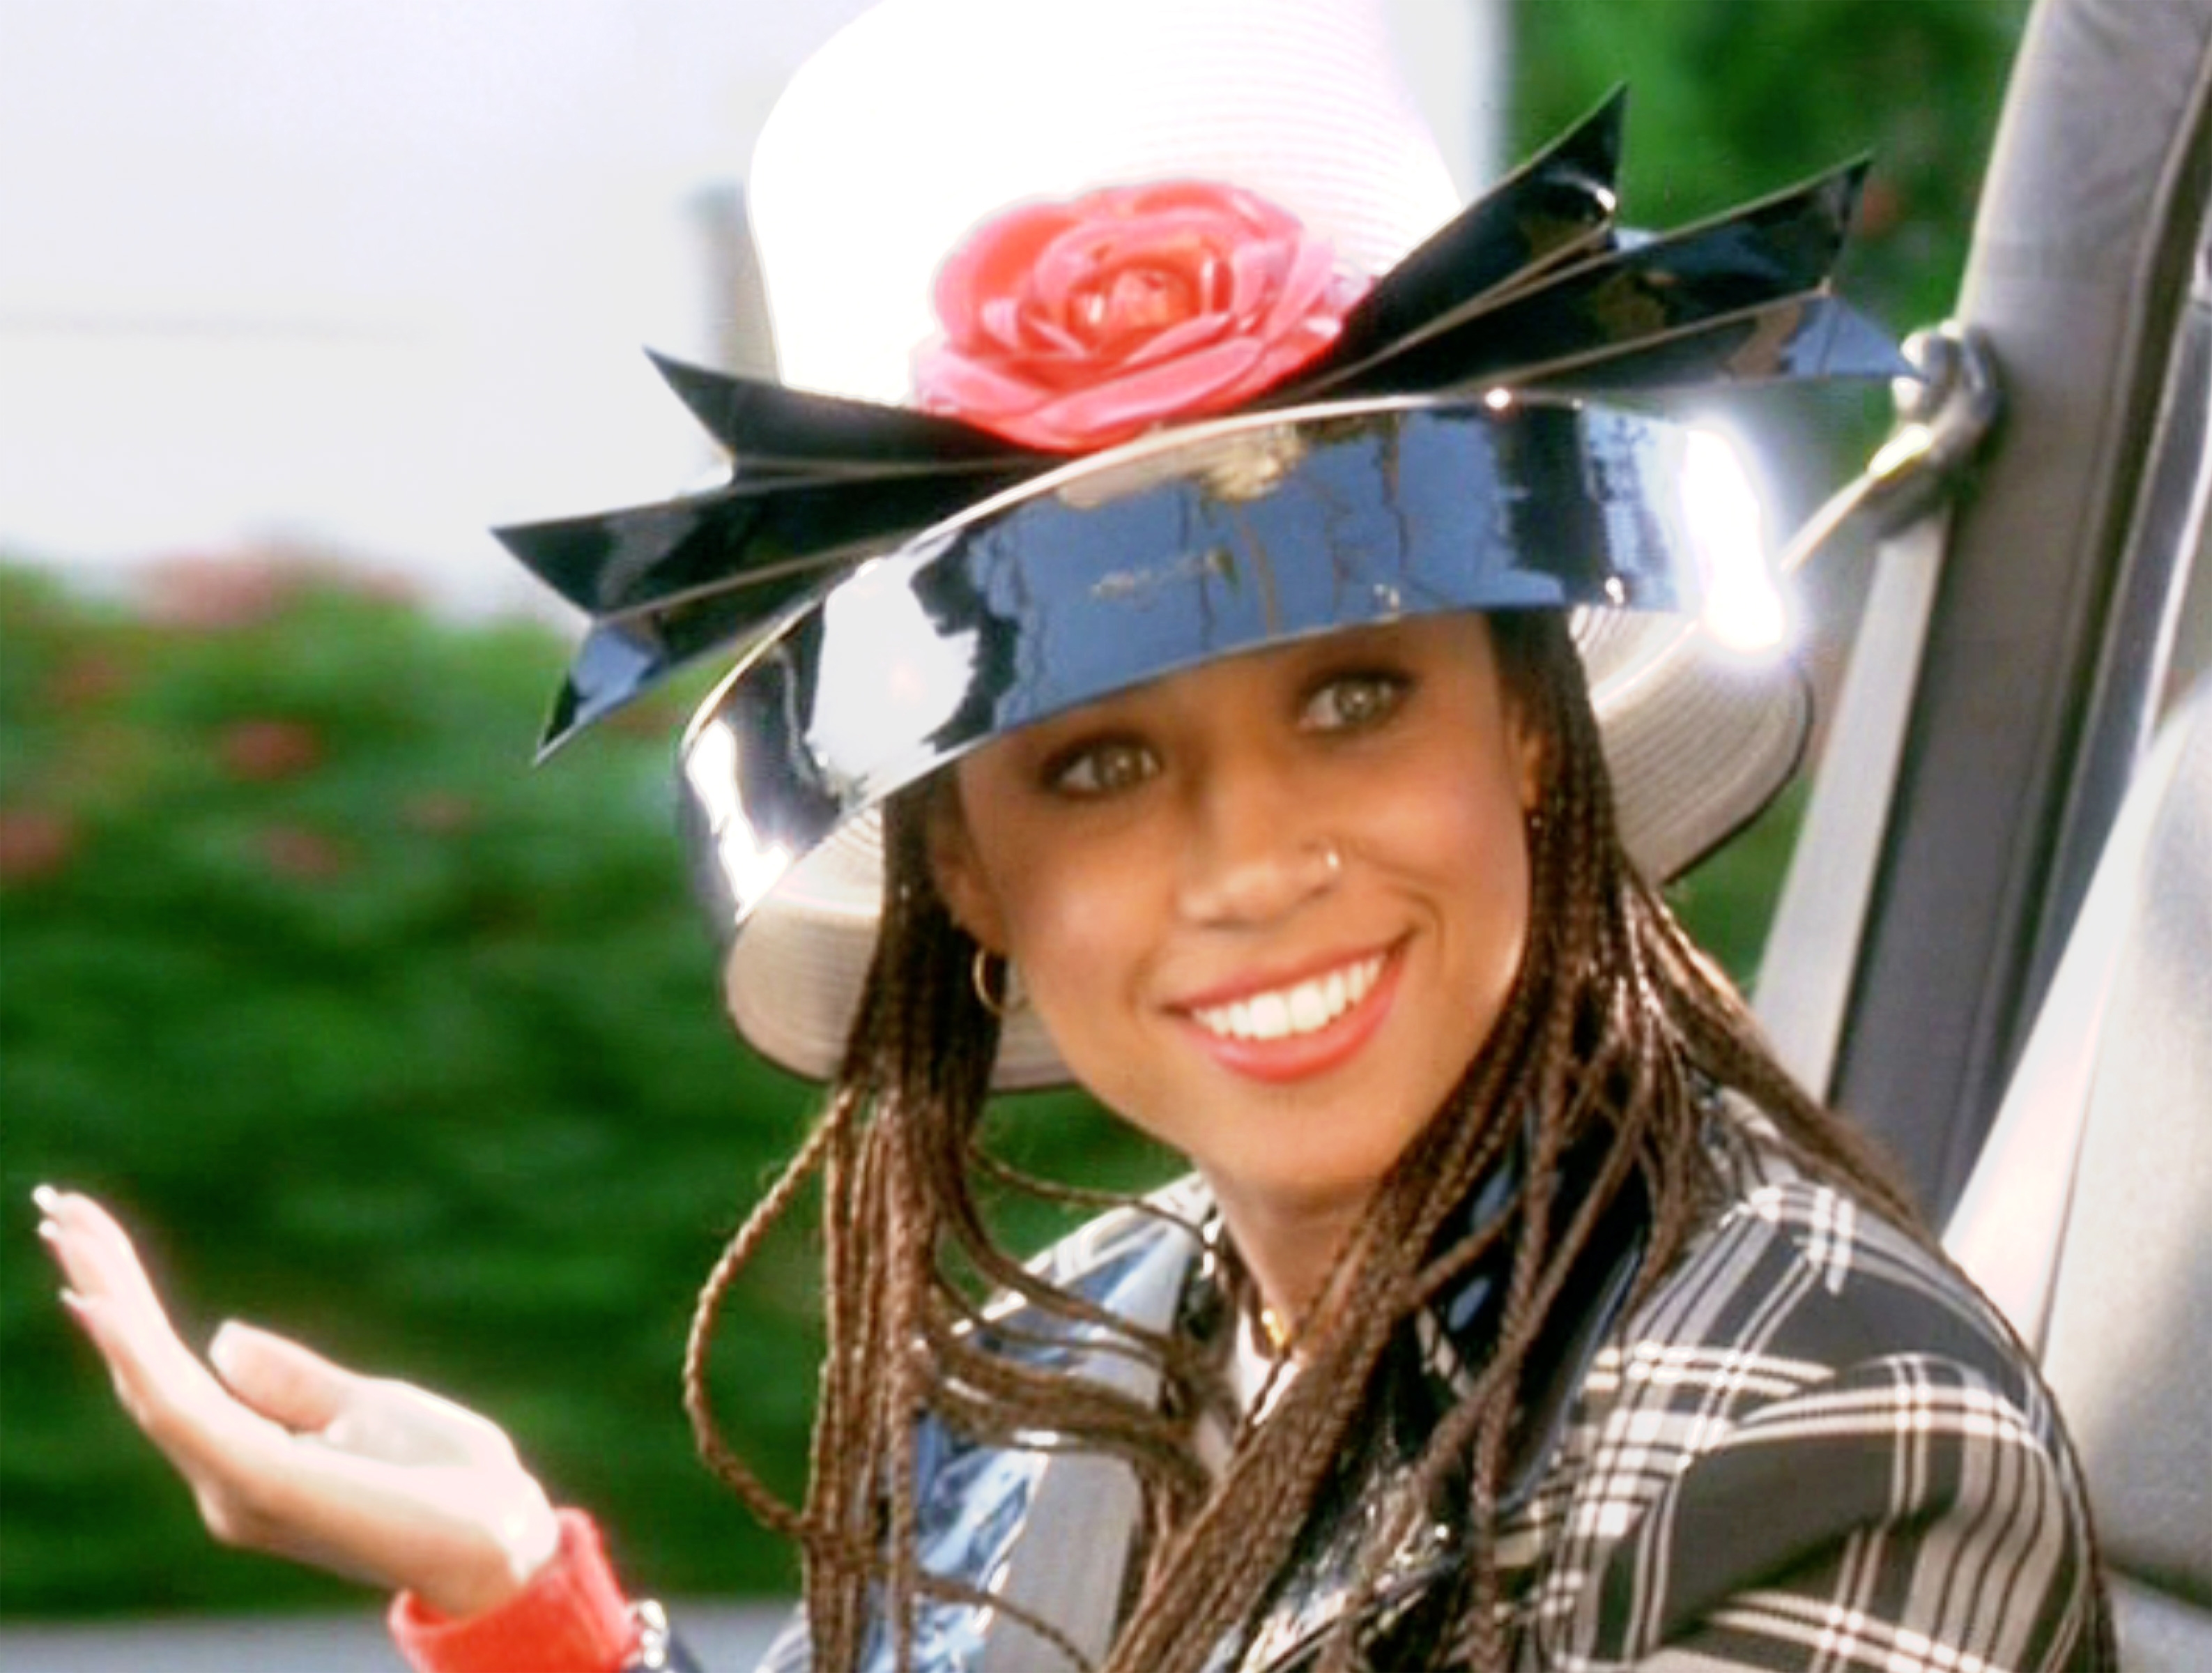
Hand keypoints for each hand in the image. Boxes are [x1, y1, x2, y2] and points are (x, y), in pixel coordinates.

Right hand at [34, 1185, 561, 1619]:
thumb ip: (291, 1382)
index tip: (92, 1231)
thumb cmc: (447, 1482)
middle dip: (102, 1288)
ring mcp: (237, 1486)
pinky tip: (104, 1306)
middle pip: (145, 1371)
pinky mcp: (262, 1481)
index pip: (170, 1372)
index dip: (127, 1305)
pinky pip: (182, 1410)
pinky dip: (138, 1356)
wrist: (503, 1537)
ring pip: (151, 1380)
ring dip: (110, 1301)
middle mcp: (225, 1480)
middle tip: (58, 1208)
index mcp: (249, 1459)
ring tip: (70, 1229)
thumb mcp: (366, 1407)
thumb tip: (220, 1338)